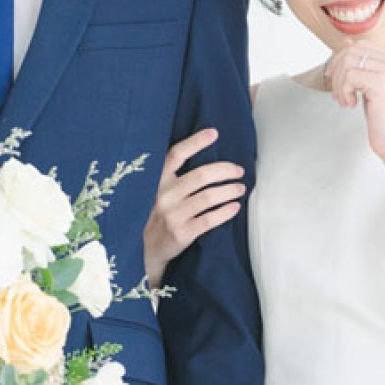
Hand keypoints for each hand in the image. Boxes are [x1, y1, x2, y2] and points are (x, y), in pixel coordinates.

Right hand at [143, 128, 245, 286]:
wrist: (144, 251)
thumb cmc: (155, 215)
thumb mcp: (154, 192)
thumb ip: (172, 178)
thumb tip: (206, 161)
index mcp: (156, 181)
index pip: (176, 154)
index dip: (195, 142)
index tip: (214, 133)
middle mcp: (163, 195)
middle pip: (201, 175)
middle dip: (225, 170)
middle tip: (239, 171)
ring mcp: (172, 215)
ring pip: (209, 197)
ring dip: (229, 190)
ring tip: (240, 189)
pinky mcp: (182, 233)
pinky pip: (210, 219)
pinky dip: (226, 211)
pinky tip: (235, 207)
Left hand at [323, 45, 384, 167]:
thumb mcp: (372, 85)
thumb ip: (362, 63)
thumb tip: (346, 42)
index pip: (361, 45)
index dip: (342, 61)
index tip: (338, 81)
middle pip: (352, 51)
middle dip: (337, 72)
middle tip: (339, 93)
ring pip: (347, 62)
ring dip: (339, 84)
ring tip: (345, 101)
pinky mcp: (383, 83)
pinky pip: (349, 76)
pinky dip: (343, 92)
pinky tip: (351, 105)